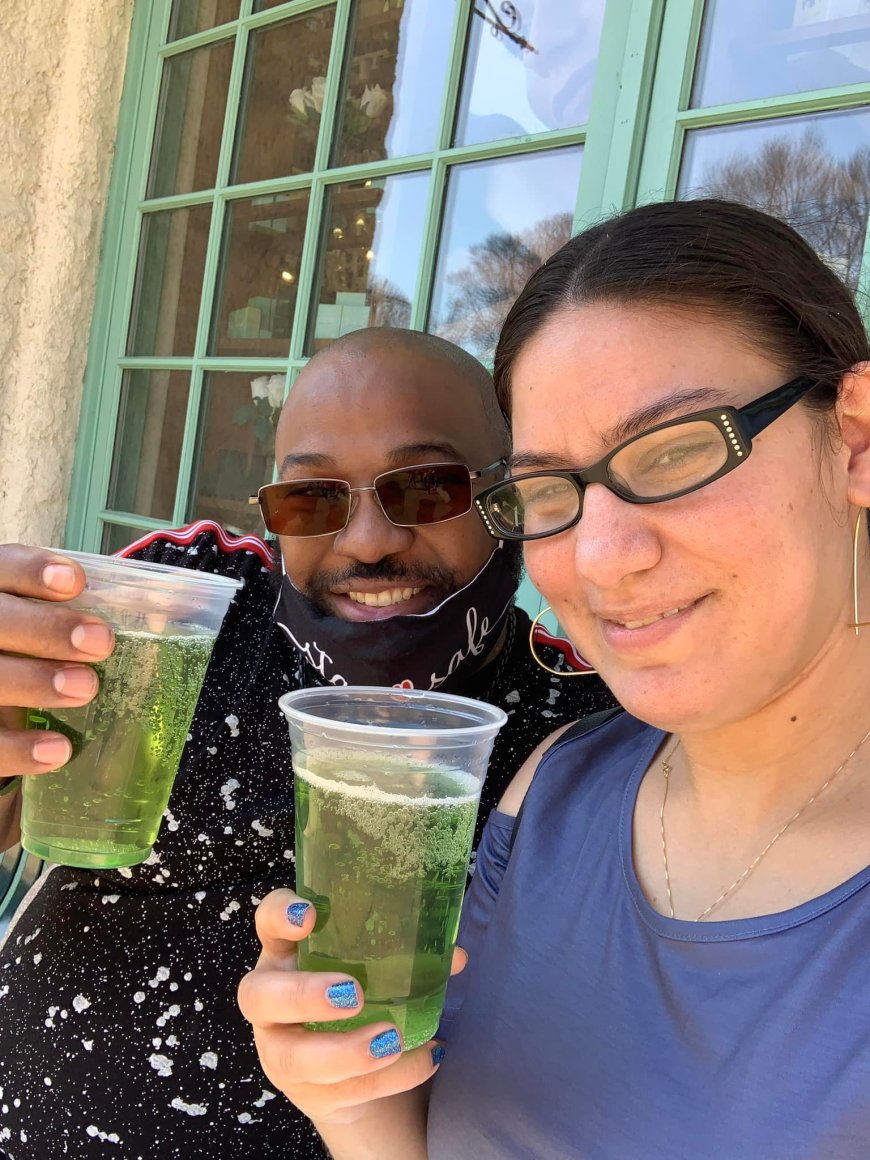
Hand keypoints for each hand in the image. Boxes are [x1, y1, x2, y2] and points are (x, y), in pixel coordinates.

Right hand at [0, 545, 114, 778]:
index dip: (33, 572)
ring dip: (36, 682)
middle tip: (102, 642)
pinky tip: (58, 750)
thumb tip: (170, 606)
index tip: (74, 582)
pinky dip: (19, 748)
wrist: (1, 703)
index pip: (4, 568)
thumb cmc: (34, 651)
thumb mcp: (49, 621)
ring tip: (86, 688)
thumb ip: (86, 611)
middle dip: (47, 629)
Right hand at [238, 889, 464, 1128]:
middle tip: (353, 994)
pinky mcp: (306, 1091)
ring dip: (345, 1052)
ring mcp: (281, 1048)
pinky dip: (388, 1079)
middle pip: (259, 996)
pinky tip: (425, 1060)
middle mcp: (270, 1000)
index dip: (280, 916)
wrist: (352, 1067)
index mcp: (287, 952)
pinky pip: (340, 1091)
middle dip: (305, 995)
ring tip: (390, 1041)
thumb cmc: (363, 992)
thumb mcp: (374, 966)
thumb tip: (455, 955)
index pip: (268, 922)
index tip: (311, 916)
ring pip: (293, 1057)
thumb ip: (408, 952)